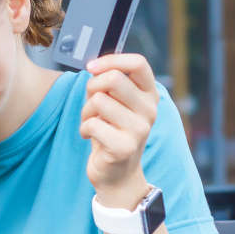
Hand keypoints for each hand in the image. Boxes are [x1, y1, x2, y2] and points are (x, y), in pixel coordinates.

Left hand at [79, 54, 158, 207]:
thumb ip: (109, 82)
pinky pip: (92, 124)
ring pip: (99, 101)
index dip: (111, 59)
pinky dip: (84, 128)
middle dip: (92, 87)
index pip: (138, 63)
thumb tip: (94, 66)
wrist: (117, 173)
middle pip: (113, 78)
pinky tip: (90, 137)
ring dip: (86, 111)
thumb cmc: (111, 130)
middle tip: (91, 103)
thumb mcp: (114, 102)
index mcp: (149, 94)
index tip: (91, 67)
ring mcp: (140, 129)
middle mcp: (150, 110)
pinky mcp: (124, 147)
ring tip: (92, 122)